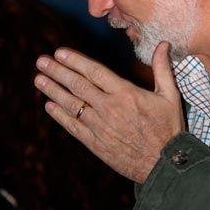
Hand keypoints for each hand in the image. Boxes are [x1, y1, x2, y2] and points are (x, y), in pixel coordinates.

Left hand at [35, 42, 184, 183]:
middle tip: (41, 61)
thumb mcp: (170, 96)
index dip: (75, 61)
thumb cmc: (168, 129)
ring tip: (39, 79)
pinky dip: (60, 115)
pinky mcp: (96, 143)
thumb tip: (163, 44)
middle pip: (78, 85)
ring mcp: (100, 126)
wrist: (164, 165)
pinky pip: (73, 126)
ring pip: (72, 105)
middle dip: (57, 71)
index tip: (59, 52)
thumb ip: (162, 69)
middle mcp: (109, 108)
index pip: (94, 72)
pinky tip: (49, 105)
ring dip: (53, 91)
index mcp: (126, 93)